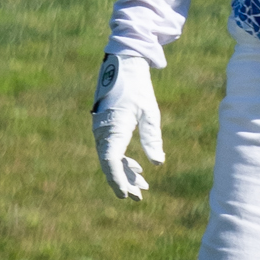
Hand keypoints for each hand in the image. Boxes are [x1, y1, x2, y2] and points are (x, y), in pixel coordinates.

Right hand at [92, 52, 164, 200]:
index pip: (111, 162)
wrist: (123, 63)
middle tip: (140, 196)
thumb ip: (152, 138)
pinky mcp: (105, 125)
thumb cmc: (138, 86)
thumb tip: (157, 163)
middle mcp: (102, 131)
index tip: (127, 195)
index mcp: (113, 128)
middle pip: (110, 164)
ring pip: (110, 158)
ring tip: (143, 186)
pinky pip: (111, 148)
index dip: (118, 180)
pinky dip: (122, 160)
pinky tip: (138, 167)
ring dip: (125, 172)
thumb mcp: (150, 112)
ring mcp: (101, 129)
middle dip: (124, 181)